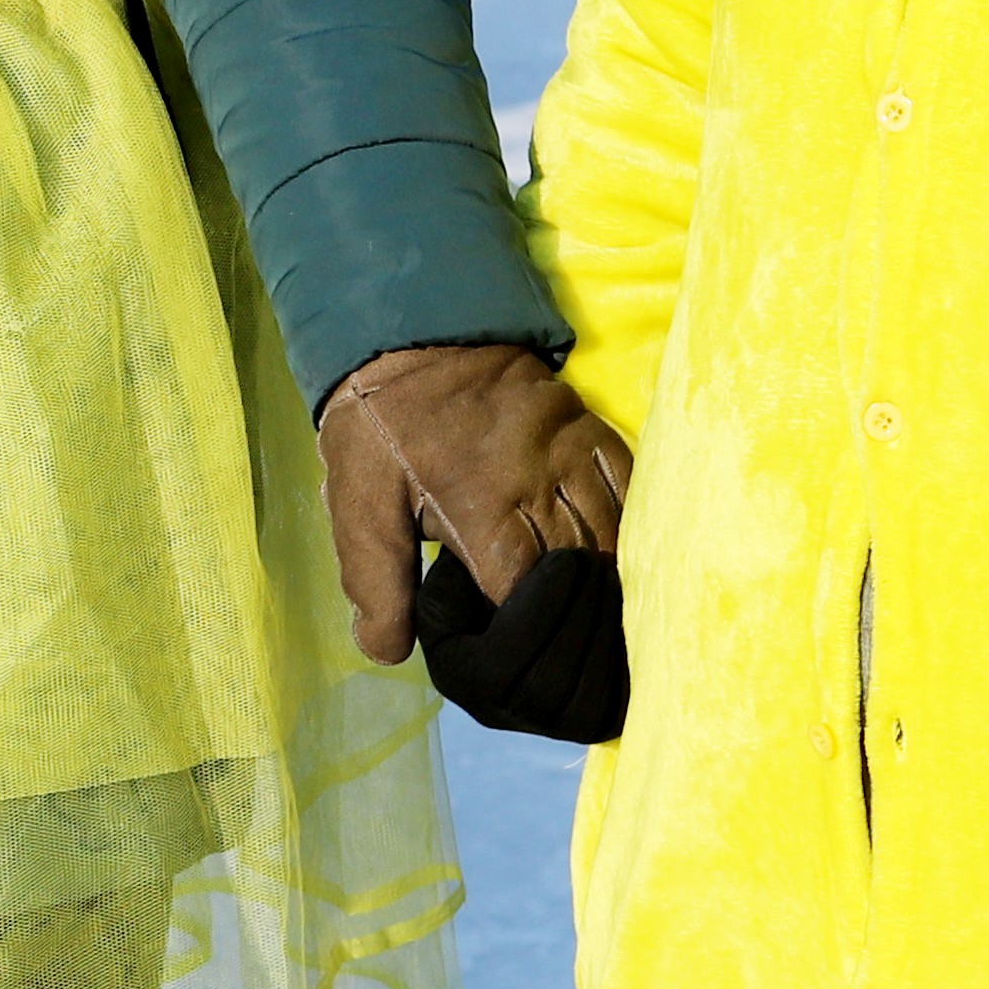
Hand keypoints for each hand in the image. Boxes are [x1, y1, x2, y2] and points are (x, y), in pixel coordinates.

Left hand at [315, 341, 630, 666]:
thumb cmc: (379, 428)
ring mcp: (570, 450)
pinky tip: (625, 560)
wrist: (410, 329)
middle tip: (573, 656)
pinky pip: (628, 483)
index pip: (523, 588)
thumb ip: (375, 580)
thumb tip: (389, 650)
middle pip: (577, 567)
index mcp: (479, 504)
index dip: (527, 629)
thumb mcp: (357, 503)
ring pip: (611, 531)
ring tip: (603, 622)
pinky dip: (631, 525)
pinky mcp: (587, 426)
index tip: (524, 658)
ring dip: (610, 579)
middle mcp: (536, 479)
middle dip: (576, 615)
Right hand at [410, 539, 628, 741]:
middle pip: (547, 682)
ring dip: (605, 631)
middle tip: (594, 561)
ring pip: (586, 698)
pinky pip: (617, 708)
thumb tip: (508, 568)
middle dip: (579, 615)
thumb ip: (469, 570)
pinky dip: (626, 662)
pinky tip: (625, 613)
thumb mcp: (455, 573)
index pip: (500, 658)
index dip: (539, 609)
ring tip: (610, 579)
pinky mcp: (589, 727)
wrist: (505, 616)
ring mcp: (544, 727)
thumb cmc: (478, 584)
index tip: (564, 559)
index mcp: (455, 678)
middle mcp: (496, 714)